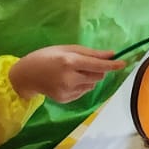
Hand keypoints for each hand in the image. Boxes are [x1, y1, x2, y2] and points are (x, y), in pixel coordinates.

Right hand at [10, 46, 126, 103]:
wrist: (25, 75)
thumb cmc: (46, 56)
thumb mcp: (66, 49)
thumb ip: (90, 53)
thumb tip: (111, 55)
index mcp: (69, 62)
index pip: (97, 65)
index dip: (112, 65)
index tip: (123, 63)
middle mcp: (69, 78)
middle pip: (98, 76)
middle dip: (98, 70)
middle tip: (84, 64)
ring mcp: (67, 91)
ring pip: (92, 85)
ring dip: (90, 78)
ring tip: (73, 72)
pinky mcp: (65, 99)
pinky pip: (83, 92)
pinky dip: (81, 86)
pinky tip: (67, 81)